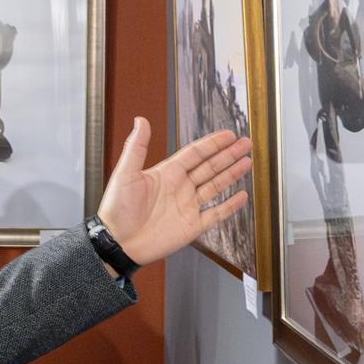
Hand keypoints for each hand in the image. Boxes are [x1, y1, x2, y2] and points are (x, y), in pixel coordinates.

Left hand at [93, 118, 253, 267]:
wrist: (118, 243)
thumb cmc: (116, 209)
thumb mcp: (125, 173)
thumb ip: (136, 147)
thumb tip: (140, 120)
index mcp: (166, 173)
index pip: (195, 154)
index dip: (212, 144)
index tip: (228, 134)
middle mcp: (180, 188)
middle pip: (210, 167)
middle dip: (228, 155)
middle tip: (246, 143)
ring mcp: (187, 207)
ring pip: (215, 186)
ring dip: (232, 174)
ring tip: (247, 162)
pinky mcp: (192, 226)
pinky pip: (216, 214)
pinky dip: (230, 206)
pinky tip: (241, 196)